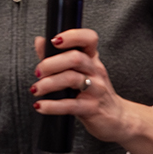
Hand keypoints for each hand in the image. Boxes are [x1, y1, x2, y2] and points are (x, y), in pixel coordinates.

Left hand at [31, 28, 152, 146]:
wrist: (116, 118)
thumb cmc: (95, 91)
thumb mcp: (80, 71)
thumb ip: (58, 56)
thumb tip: (40, 41)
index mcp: (92, 59)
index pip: (89, 39)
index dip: (72, 36)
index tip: (54, 40)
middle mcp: (95, 71)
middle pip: (75, 58)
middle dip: (51, 63)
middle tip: (38, 72)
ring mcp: (95, 90)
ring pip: (72, 79)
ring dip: (48, 84)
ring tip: (35, 89)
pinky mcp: (91, 108)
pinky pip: (70, 105)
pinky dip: (52, 106)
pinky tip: (40, 106)